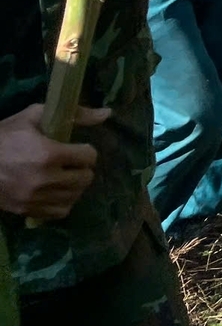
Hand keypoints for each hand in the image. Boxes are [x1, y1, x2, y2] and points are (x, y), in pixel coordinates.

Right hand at [0, 104, 108, 220]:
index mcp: (47, 154)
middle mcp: (44, 179)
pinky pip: (60, 212)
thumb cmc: (4, 135)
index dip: (87, 151)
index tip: (78, 149)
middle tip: (72, 163)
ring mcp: (34, 198)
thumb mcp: (35, 116)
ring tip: (65, 176)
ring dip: (75, 185)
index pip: (88, 157)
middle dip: (83, 168)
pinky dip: (64, 202)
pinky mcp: (26, 210)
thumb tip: (107, 113)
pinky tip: (57, 191)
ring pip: (75, 196)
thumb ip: (75, 115)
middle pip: (85, 178)